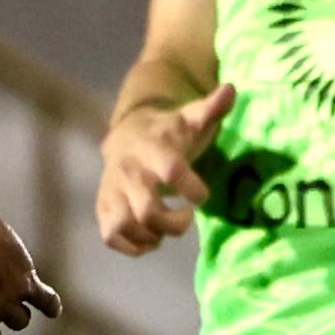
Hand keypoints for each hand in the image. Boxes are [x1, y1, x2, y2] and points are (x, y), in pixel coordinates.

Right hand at [96, 84, 236, 255]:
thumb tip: (231, 89)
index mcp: (152, 149)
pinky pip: (111, 237)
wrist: (125, 135)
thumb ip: (212, 108)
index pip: (171, 171)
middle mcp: (128, 171)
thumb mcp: (190, 118)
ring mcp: (112, 191)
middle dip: (173, 224)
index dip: (192, 189)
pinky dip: (133, 245)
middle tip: (187, 218)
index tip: (202, 196)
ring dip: (152, 236)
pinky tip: (150, 238)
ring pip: (126, 227)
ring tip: (165, 230)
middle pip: (148, 211)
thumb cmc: (168, 132)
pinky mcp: (103, 208)